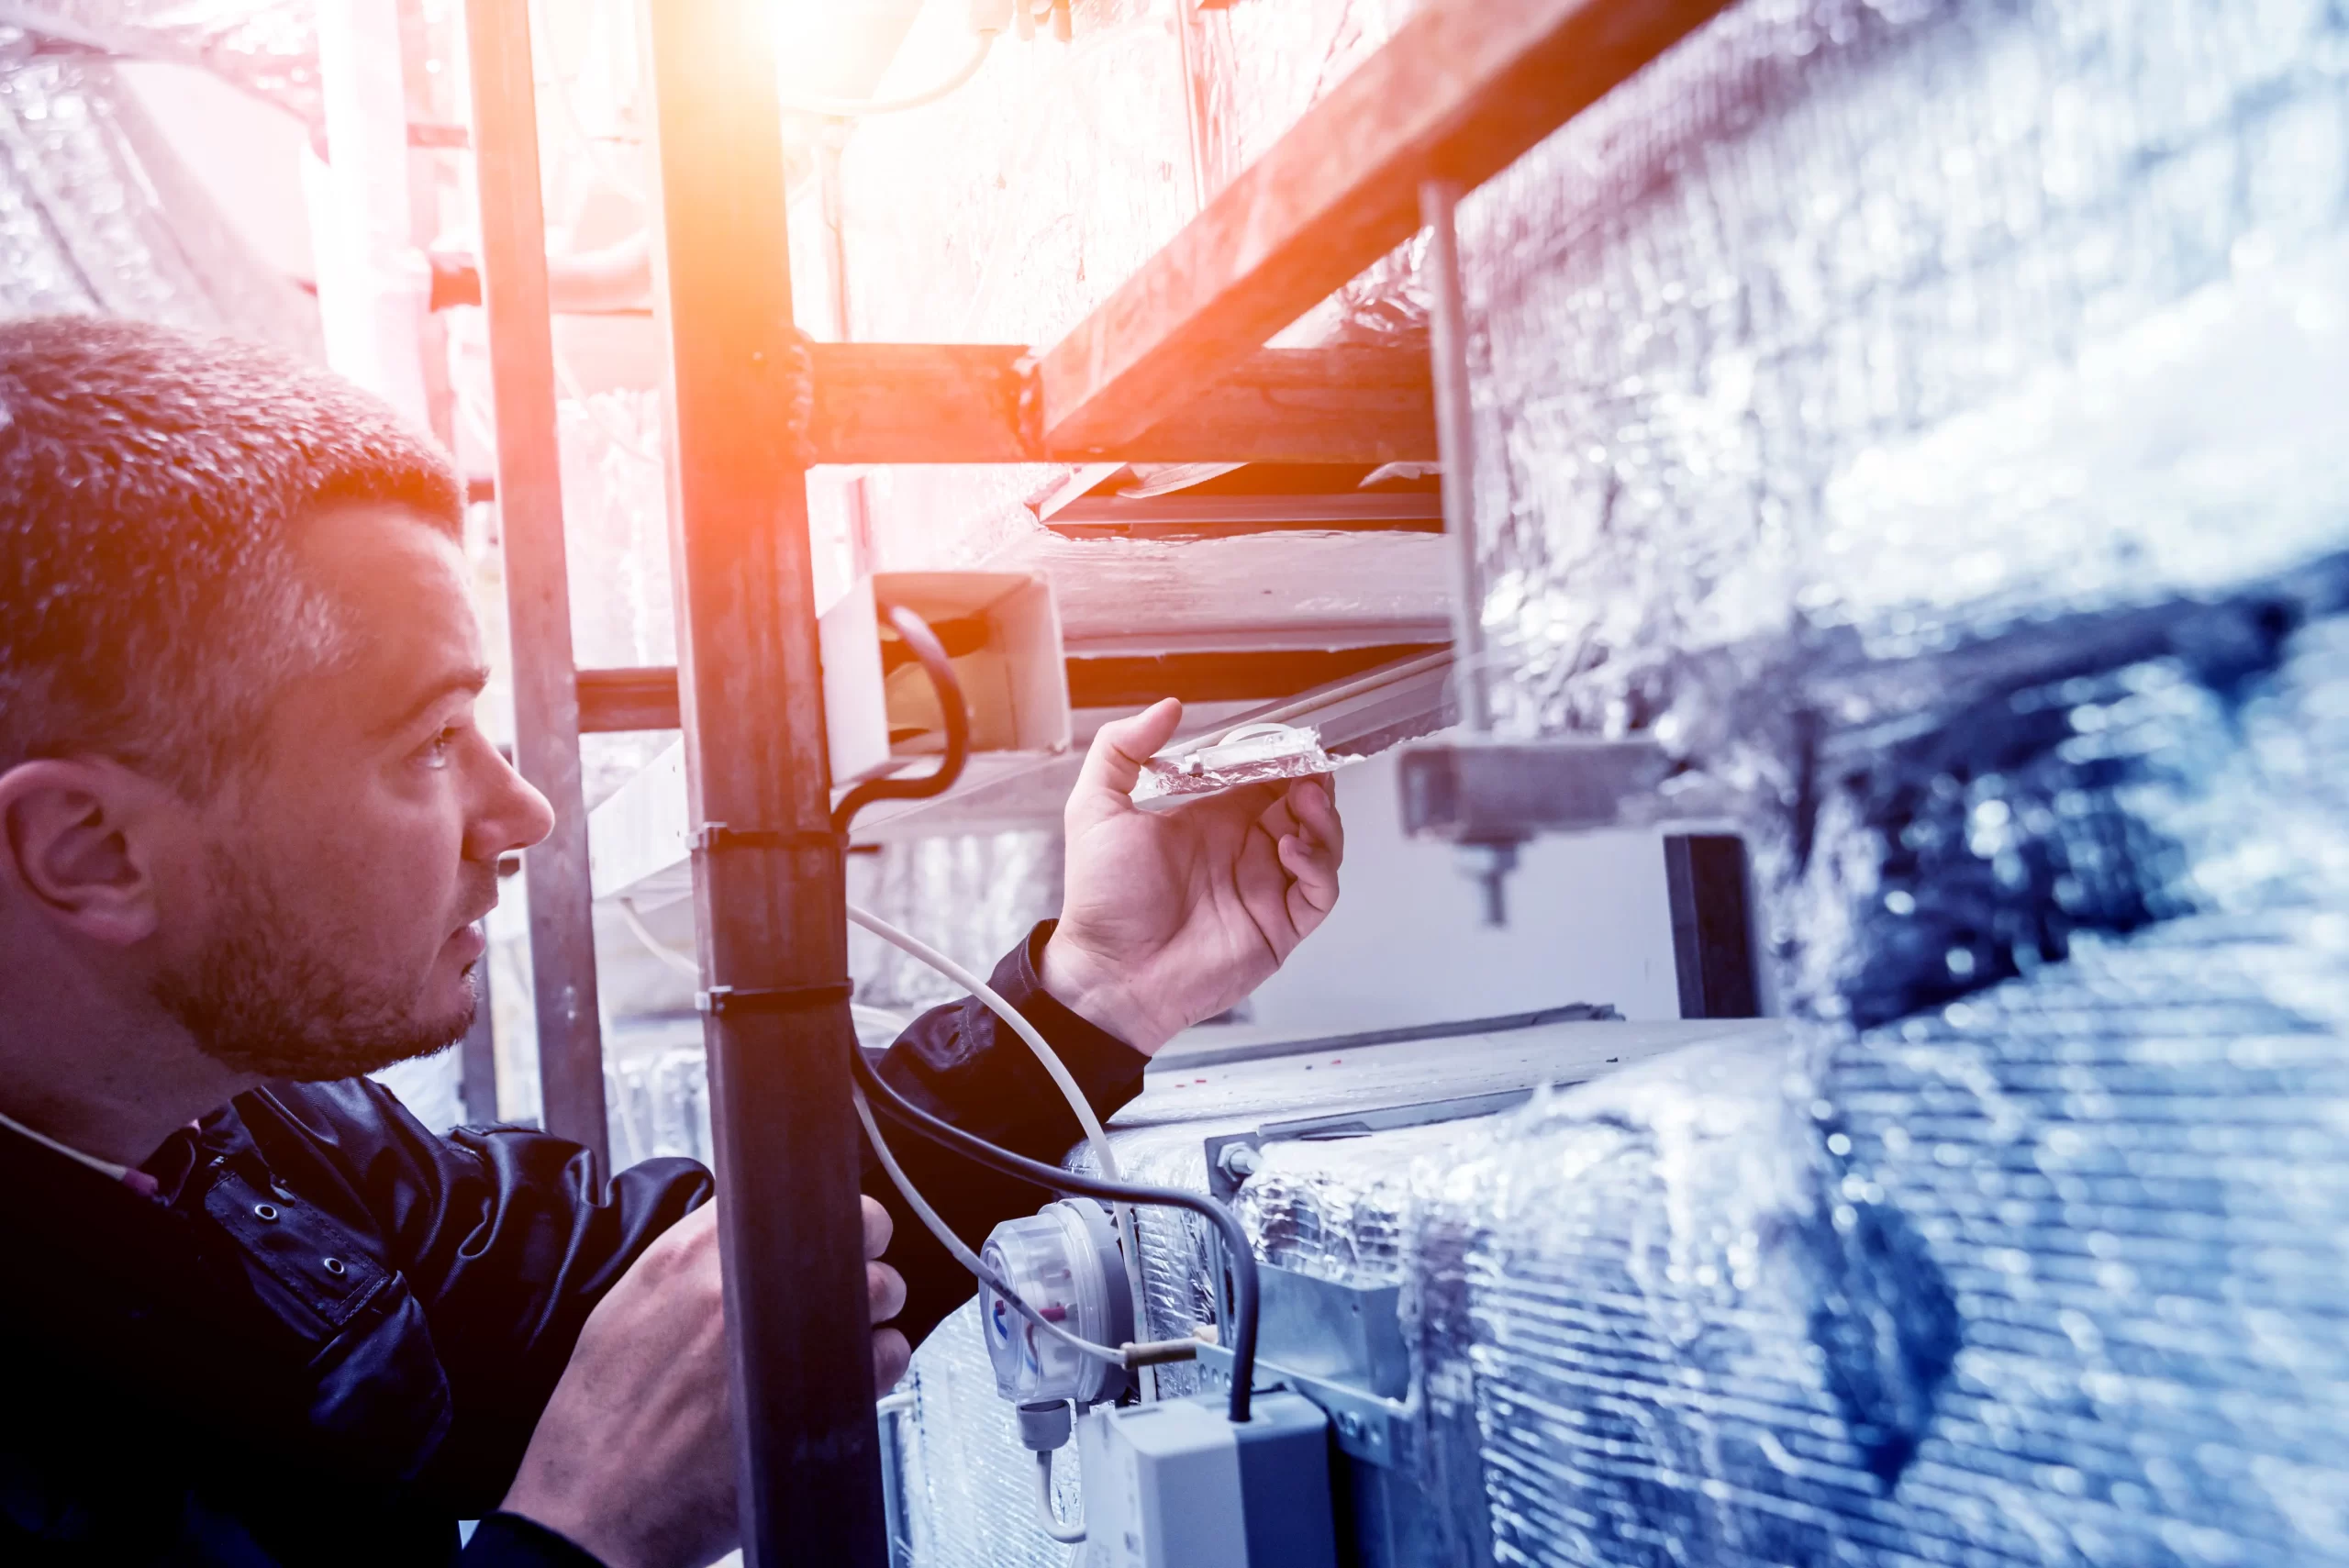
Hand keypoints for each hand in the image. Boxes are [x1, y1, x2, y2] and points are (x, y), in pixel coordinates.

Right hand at [502, 1197, 909, 1567]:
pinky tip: (845, 1379)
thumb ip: (691, 1265)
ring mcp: (786, 1336)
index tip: (828, 1234)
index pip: (791, 1194)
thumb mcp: (627, 1310)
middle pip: (853, 1230)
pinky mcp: (820, 1392)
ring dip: (873, 1309)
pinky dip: (879, 1363)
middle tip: (847, 1283)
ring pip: (879, 1290)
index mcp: (690, 1255)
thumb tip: (746, 1242)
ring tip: (840, 1338)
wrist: (593, 1507)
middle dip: (861, 1254)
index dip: (824, 1215)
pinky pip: (886, 1356)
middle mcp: (740, 1284)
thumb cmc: (601, 1423)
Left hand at [1041, 699, 1344, 1053]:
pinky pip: (1321, 891)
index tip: (1289, 739)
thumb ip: (1123, 749)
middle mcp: (1243, 851)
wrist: (1109, 973)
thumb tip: (1166, 708)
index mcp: (1210, 821)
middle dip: (1313, 782)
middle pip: (1302, 806)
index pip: (1263, 779)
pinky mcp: (1280, 926)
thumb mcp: (1096, 808)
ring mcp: (1265, 888)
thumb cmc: (1101, 902)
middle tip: (1310, 766)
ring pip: (1322, 844)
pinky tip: (1293, 849)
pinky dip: (1320, 865)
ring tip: (1306, 801)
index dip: (1281, 758)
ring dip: (1323, 818)